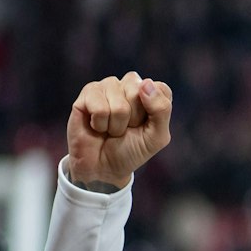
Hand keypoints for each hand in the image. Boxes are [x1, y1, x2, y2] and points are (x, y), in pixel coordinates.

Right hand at [67, 73, 172, 189]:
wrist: (102, 167)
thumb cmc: (131, 150)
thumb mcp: (157, 137)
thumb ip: (162, 110)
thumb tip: (146, 83)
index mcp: (151, 92)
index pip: (160, 89)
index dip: (154, 113)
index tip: (145, 126)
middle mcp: (130, 84)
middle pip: (138, 93)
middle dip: (133, 119)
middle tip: (126, 129)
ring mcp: (108, 86)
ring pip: (119, 104)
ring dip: (115, 125)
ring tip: (111, 129)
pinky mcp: (89, 92)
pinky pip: (99, 107)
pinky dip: (100, 124)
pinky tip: (97, 126)